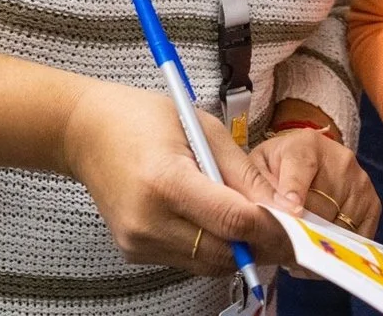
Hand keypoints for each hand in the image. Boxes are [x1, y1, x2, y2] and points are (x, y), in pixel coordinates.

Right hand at [61, 81, 291, 273]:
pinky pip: (187, 259)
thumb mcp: (203, 128)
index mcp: (166, 181)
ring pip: (207, 263)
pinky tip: (220, 224)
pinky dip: (211, 247)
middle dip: (261, 244)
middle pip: (223, 252)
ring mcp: (137, 241)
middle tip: (288, 231)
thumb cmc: (144, 119)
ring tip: (257, 225)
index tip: (297, 223)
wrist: (86, 133)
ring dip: (238, 249)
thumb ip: (243, 172)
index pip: (232, 220)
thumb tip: (281, 207)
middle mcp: (148, 220)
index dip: (271, 226)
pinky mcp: (134, 251)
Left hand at [251, 127, 380, 237]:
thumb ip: (259, 187)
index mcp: (305, 145)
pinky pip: (357, 236)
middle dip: (301, 229)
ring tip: (298, 248)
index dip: (295, 192)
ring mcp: (360, 181)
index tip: (293, 212)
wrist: (303, 161)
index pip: (301, 168)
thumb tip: (272, 212)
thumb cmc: (277, 168)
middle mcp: (340, 160)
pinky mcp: (372, 203)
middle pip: (321, 206)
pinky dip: (338, 249)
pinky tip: (319, 249)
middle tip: (283, 246)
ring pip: (339, 225)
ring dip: (319, 242)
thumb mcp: (258, 168)